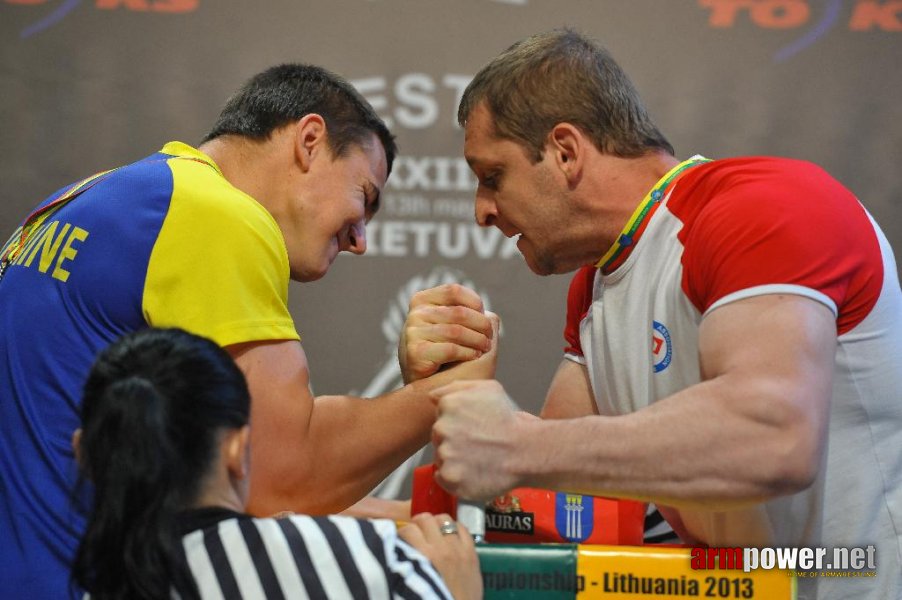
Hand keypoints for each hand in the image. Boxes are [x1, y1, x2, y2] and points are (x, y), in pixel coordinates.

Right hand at [398, 513, 481, 599]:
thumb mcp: (410, 586)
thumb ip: (405, 567)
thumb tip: (395, 554)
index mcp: (422, 557)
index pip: (408, 530)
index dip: (401, 533)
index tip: (400, 538)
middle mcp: (440, 549)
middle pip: (425, 519)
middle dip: (418, 524)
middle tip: (416, 532)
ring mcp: (458, 549)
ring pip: (445, 519)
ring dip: (436, 522)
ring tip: (433, 531)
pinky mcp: (472, 554)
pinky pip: (464, 529)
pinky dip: (455, 527)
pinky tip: (451, 534)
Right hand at [399, 284, 494, 383]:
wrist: (426, 385)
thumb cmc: (447, 352)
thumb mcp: (457, 326)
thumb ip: (472, 315)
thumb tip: (490, 316)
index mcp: (422, 300)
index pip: (454, 291)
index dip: (475, 303)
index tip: (485, 319)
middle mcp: (415, 314)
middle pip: (458, 312)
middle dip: (481, 325)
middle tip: (489, 337)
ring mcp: (412, 333)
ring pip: (455, 331)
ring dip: (477, 340)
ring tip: (485, 347)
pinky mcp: (415, 353)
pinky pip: (450, 349)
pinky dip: (467, 353)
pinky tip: (474, 356)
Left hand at [431, 380, 535, 500]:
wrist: (526, 450)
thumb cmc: (509, 420)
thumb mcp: (488, 389)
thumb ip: (456, 387)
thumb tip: (432, 396)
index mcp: (449, 405)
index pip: (440, 416)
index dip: (458, 423)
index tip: (473, 428)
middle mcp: (442, 428)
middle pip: (439, 437)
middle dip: (455, 440)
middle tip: (477, 444)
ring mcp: (445, 454)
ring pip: (441, 457)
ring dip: (454, 459)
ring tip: (478, 458)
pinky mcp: (450, 478)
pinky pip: (442, 477)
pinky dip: (454, 477)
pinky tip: (472, 472)